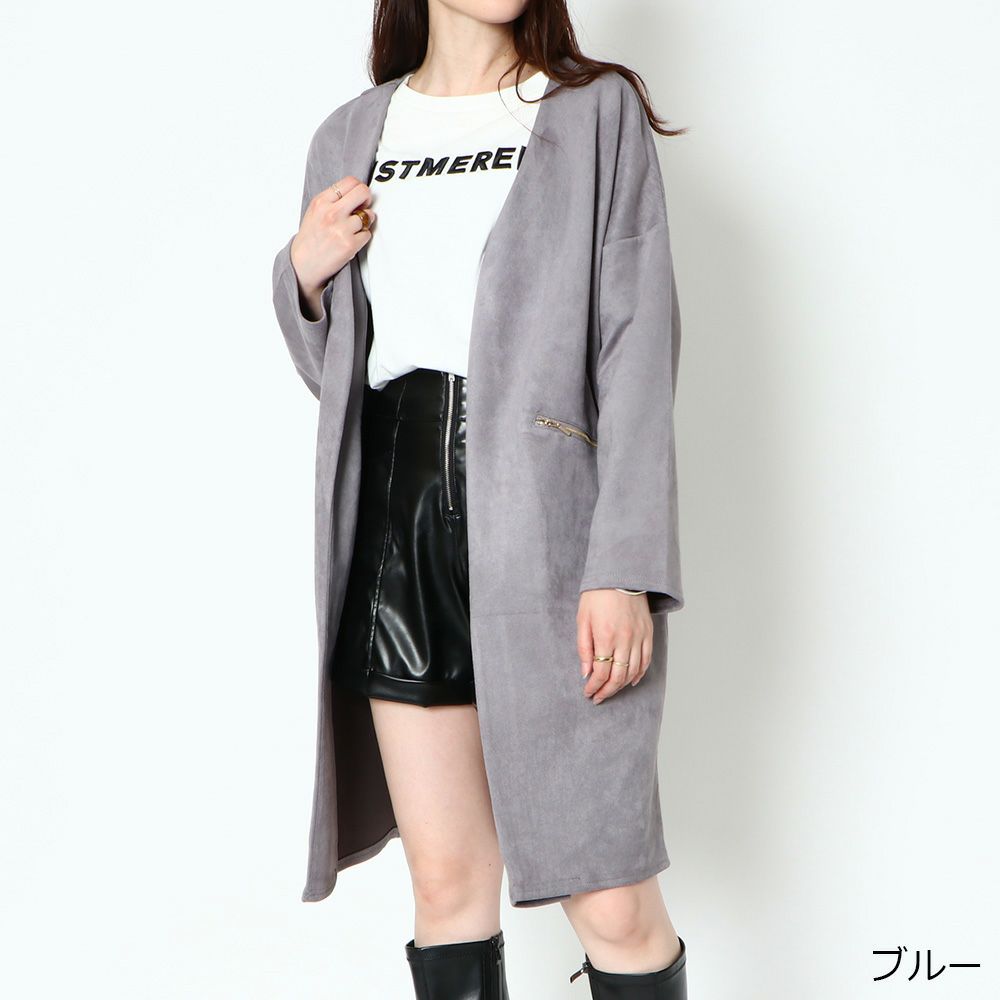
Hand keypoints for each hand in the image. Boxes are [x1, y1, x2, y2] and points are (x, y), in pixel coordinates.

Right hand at [290, 175, 376, 315]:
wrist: (303, 264)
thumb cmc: (311, 238)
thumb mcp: (315, 211)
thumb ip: (333, 200)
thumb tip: (357, 194)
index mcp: (321, 201)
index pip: (350, 181)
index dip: (359, 188)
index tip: (359, 197)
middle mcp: (331, 213)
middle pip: (363, 192)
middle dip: (367, 199)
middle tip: (363, 208)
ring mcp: (342, 229)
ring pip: (368, 216)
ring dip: (365, 222)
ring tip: (352, 230)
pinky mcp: (350, 245)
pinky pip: (367, 234)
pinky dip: (362, 237)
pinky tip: (351, 241)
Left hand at [576, 589, 652, 703]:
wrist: (620, 575)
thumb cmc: (597, 595)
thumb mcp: (582, 619)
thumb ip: (584, 648)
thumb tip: (586, 672)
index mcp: (605, 636)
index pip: (601, 672)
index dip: (594, 687)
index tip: (588, 692)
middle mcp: (624, 640)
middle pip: (618, 677)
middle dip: (607, 691)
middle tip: (598, 697)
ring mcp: (639, 637)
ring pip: (633, 672)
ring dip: (621, 686)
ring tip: (611, 690)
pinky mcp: (648, 633)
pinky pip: (646, 660)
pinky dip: (639, 674)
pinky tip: (630, 681)